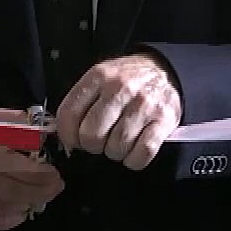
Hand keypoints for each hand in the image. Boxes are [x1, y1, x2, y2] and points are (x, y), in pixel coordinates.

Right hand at [0, 107, 64, 230]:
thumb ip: (13, 121)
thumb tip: (40, 130)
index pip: (32, 172)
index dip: (49, 174)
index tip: (54, 170)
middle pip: (30, 193)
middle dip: (48, 189)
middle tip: (54, 183)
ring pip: (20, 209)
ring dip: (34, 201)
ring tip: (37, 191)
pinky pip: (4, 221)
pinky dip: (16, 215)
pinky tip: (18, 203)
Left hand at [53, 54, 183, 170]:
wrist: (164, 70)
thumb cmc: (126, 80)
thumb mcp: (100, 77)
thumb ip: (81, 101)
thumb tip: (67, 135)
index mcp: (99, 76)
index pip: (69, 113)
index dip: (67, 135)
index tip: (73, 141)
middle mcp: (121, 88)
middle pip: (92, 134)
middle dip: (92, 145)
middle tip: (99, 142)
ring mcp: (144, 104)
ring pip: (117, 147)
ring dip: (115, 153)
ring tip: (118, 144)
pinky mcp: (164, 120)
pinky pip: (143, 152)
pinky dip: (134, 160)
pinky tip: (132, 153)